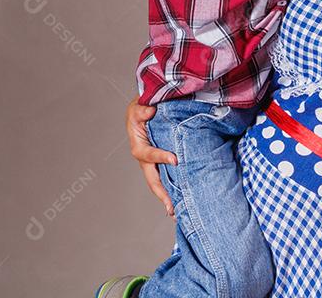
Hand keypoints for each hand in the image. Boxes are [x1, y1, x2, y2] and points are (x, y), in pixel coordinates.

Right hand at [126, 99, 177, 219]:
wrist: (146, 111)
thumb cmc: (141, 110)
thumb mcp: (138, 107)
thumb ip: (142, 110)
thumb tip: (150, 111)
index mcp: (139, 147)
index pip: (149, 154)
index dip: (161, 157)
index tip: (175, 160)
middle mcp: (145, 160)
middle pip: (153, 180)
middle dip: (163, 194)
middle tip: (172, 208)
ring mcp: (153, 165)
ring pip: (160, 184)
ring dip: (168, 198)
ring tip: (178, 213)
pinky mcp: (161, 165)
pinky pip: (167, 179)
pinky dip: (173, 190)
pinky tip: (183, 201)